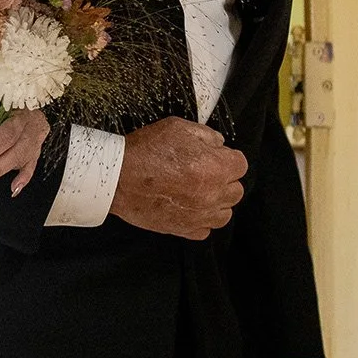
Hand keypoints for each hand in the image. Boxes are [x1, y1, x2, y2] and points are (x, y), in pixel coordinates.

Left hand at [0, 80, 50, 196]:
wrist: (2, 80)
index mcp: (19, 104)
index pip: (7, 132)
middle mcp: (32, 118)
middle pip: (17, 147)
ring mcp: (37, 131)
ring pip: (24, 156)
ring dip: (2, 171)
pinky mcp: (37, 143)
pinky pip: (33, 163)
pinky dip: (23, 177)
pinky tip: (14, 188)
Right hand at [107, 117, 246, 239]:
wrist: (116, 178)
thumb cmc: (144, 151)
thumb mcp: (177, 127)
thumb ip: (206, 135)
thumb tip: (218, 144)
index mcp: (215, 167)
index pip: (241, 165)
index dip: (226, 157)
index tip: (214, 156)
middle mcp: (212, 194)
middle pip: (236, 190)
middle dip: (224, 180)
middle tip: (204, 172)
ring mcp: (199, 215)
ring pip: (224, 213)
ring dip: (216, 202)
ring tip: (198, 192)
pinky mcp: (184, 229)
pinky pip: (205, 229)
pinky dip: (200, 220)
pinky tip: (188, 207)